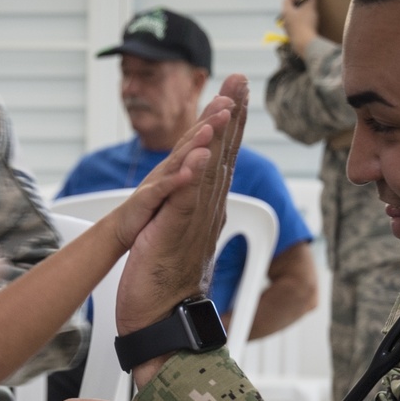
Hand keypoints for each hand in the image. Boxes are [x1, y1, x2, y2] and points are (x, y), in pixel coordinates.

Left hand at [116, 74, 248, 344]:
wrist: (160, 321)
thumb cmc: (163, 282)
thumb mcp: (176, 233)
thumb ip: (187, 206)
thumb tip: (192, 183)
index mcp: (205, 207)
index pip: (220, 156)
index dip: (230, 121)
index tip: (236, 89)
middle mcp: (206, 211)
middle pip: (222, 156)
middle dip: (231, 115)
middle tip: (239, 79)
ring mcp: (193, 224)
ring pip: (208, 173)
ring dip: (217, 138)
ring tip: (225, 104)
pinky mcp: (173, 237)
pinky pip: (184, 202)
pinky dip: (192, 177)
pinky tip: (199, 154)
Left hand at [280, 0, 318, 58]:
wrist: (305, 45)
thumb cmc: (306, 24)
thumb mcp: (311, 6)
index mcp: (286, 12)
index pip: (286, 0)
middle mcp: (285, 22)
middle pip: (288, 11)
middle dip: (297, 6)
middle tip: (307, 4)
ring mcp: (288, 32)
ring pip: (291, 21)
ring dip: (299, 17)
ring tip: (309, 16)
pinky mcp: (293, 40)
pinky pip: (296, 30)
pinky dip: (301, 27)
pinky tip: (310, 28)